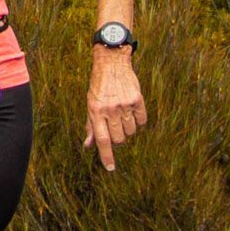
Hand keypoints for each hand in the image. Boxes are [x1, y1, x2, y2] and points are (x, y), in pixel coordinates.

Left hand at [83, 51, 146, 171]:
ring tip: (122, 117)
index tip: (110, 168)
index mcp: (95, 111)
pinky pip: (142, 121)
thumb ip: (90, 125)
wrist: (112, 62)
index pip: (101, 140)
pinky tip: (131, 112)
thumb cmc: (99, 84)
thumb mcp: (90, 103)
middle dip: (117, 139)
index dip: (106, 156)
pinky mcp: (137, 99)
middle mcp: (110, 109)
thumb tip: (88, 146)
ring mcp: (124, 104)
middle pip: (118, 139)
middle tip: (114, 127)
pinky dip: (138, 121)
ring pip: (131, 132)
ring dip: (127, 130)